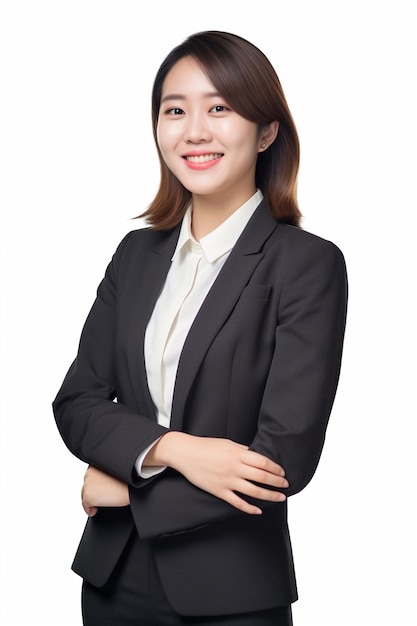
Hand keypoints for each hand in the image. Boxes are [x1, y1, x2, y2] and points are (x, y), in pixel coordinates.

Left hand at [81, 466, 129, 516]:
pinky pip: (85, 505)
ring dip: (91, 500)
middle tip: (100, 498)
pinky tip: (94, 511)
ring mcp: (88, 484)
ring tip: (99, 504)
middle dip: (92, 492)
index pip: (91, 476)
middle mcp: (90, 472)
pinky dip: (89, 510)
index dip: (95, 485)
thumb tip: (102, 482)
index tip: (99, 490)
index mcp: (96, 464)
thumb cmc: (129, 478)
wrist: (133, 486)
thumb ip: (105, 473)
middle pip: (86, 485)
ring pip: (84, 495)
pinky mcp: (88, 496)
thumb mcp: (116, 470)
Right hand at [145, 433, 288, 514]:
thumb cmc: (206, 446)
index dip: (275, 468)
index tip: (282, 472)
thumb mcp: (227, 443)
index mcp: (237, 453)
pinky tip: (258, 510)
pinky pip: (237, 502)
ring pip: (253, 491)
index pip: (263, 462)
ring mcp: (227, 480)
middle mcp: (234, 467)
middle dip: (277, 482)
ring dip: (269, 495)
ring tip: (280, 497)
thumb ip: (242, 450)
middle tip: (286, 485)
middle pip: (262, 476)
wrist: (185, 453)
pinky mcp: (219, 491)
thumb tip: (256, 455)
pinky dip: (250, 508)